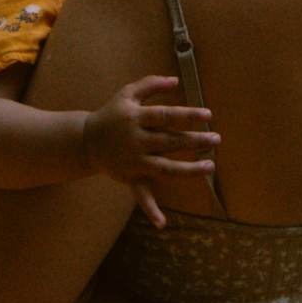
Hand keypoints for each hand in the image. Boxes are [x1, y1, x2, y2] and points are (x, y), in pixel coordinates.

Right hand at [83, 74, 216, 222]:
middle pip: (169, 142)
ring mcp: (133, 162)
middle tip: (216, 139)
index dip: (188, 115)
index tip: (209, 115)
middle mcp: (135, 141)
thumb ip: (150, 84)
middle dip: (195, 141)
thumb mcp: (127, 94)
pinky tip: (162, 223)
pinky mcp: (129, 178)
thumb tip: (175, 79)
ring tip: (210, 166)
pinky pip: (140, 196)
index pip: (166, 116)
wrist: (85, 141)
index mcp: (135, 118)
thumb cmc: (112, 114)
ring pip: (164, 168)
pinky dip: (150, 210)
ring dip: (188, 170)